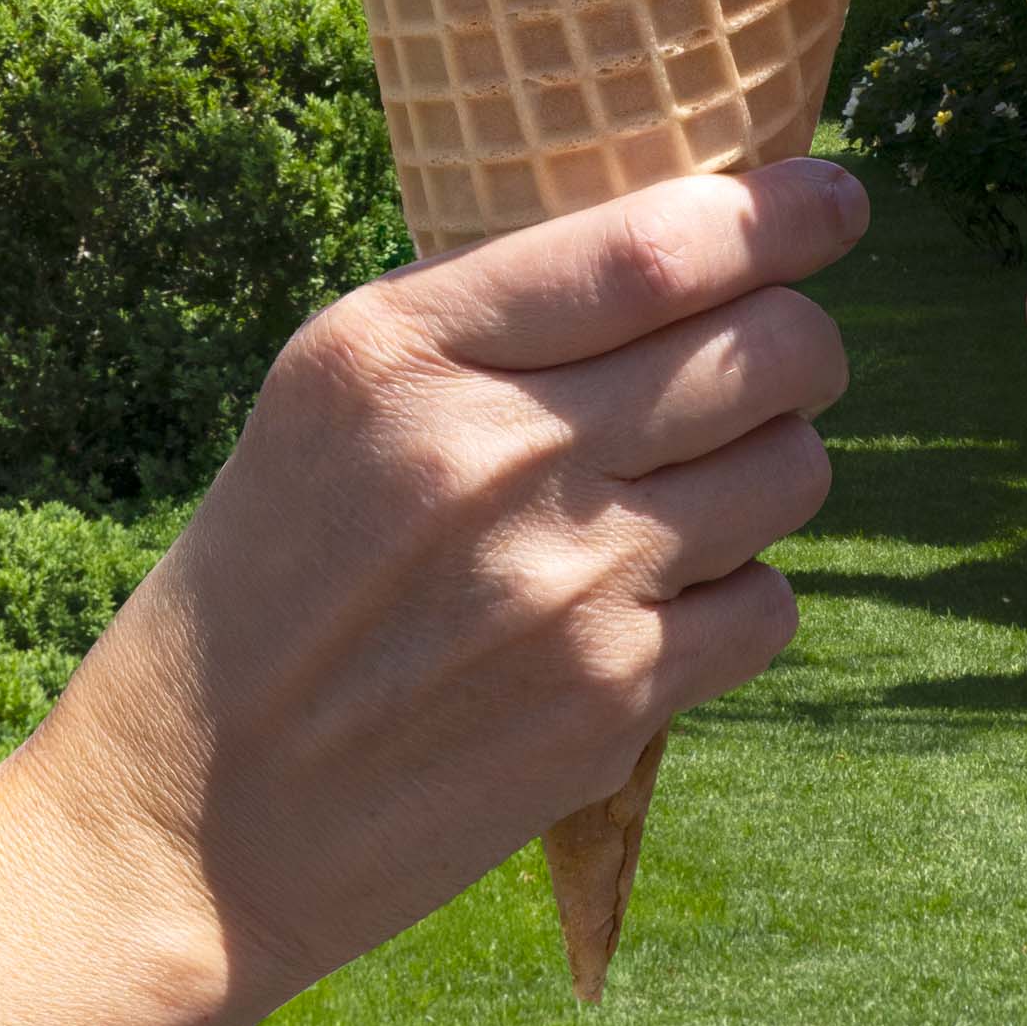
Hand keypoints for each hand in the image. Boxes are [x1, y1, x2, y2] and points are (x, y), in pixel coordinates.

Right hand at [17, 158, 862, 1023]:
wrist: (192, 825)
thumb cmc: (268, 583)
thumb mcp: (329, 400)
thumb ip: (488, 319)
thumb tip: (694, 246)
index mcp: (404, 350)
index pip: (658, 244)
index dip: (780, 212)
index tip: (833, 200)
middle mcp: (493, 452)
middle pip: (764, 350)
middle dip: (803, 340)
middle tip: (778, 357)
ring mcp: (565, 584)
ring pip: (792, 471)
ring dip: (773, 466)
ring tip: (696, 489)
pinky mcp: (610, 705)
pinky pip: (770, 605)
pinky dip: (740, 597)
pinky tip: (659, 606)